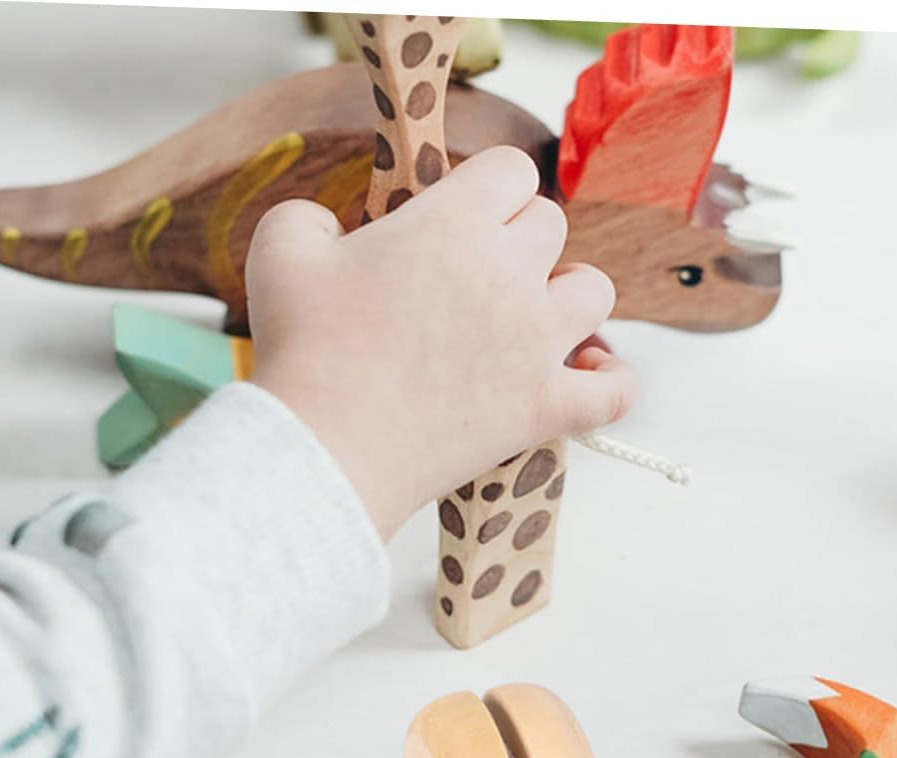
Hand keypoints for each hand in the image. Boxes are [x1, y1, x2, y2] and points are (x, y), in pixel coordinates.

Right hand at [245, 146, 635, 541]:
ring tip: (533, 314)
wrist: (326, 447)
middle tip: (476, 274)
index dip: (488, 187)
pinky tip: (589, 372)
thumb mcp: (282, 251)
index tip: (464, 214)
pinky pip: (615, 391)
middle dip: (517, 239)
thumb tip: (332, 228)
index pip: (510, 170)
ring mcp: (536, 344)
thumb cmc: (305, 351)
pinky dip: (612, 380)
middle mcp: (510, 274)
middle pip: (550, 226)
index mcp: (454, 224)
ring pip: (594, 292)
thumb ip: (311, 216)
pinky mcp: (544, 408)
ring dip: (569, 295)